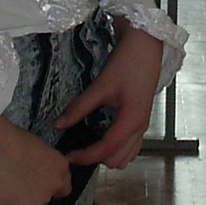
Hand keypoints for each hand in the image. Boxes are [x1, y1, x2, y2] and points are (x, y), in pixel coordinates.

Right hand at [0, 114, 71, 204]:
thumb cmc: (8, 139)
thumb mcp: (36, 149)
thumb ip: (42, 166)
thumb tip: (34, 174)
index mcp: (61, 167)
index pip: (62, 187)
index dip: (48, 187)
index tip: (36, 185)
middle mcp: (55, 186)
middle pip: (46, 199)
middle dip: (33, 195)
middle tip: (16, 186)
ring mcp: (41, 201)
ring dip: (20, 204)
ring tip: (4, 189)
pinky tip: (0, 197)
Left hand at [53, 22, 163, 169]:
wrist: (146, 45)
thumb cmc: (128, 62)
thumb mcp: (100, 85)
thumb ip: (79, 107)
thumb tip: (59, 124)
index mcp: (131, 120)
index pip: (106, 149)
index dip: (86, 156)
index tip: (68, 156)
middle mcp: (140, 127)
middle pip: (117, 159)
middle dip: (96, 158)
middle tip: (76, 150)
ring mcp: (143, 125)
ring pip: (126, 156)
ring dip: (107, 156)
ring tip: (87, 146)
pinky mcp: (141, 119)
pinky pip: (131, 146)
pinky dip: (116, 149)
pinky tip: (102, 138)